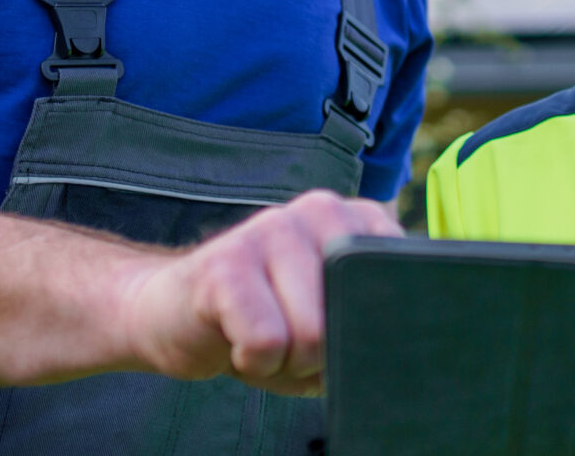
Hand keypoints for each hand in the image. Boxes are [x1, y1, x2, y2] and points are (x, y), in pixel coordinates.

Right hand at [111, 188, 401, 395]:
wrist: (171, 315)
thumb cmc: (263, 323)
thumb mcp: (331, 319)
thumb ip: (372, 319)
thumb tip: (401, 345)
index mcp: (358, 221)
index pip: (403, 283)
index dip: (374, 331)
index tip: (341, 331)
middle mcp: (321, 210)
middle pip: (355, 318)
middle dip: (324, 353)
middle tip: (290, 340)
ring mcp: (271, 227)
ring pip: (312, 335)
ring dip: (286, 361)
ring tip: (262, 339)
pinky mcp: (226, 262)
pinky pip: (266, 343)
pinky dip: (252, 364)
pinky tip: (234, 340)